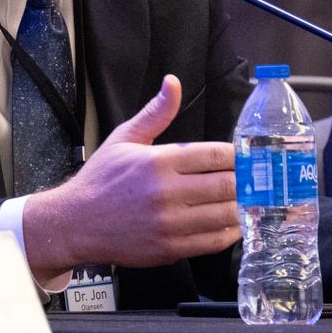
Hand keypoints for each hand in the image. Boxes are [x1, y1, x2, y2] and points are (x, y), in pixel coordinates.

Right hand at [20, 75, 239, 277]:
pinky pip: (212, 242)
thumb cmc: (100, 180)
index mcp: (159, 161)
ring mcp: (170, 224)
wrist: (75, 223)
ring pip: (224, 214)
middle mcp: (167, 193)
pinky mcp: (170, 249)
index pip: (216, 155)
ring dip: (243, 207)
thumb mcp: (125, 139)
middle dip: (246, 181)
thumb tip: (173, 83)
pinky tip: (234, 223)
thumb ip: (156, 113)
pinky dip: (230, 233)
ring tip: (250, 200)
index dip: (238, 156)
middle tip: (256, 179)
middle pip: (226, 185)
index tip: (245, 157)